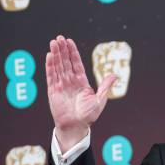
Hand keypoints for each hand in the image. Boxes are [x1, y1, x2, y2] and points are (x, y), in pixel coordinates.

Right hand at [45, 35, 116, 149]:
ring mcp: (61, 85)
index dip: (73, 53)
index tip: (69, 41)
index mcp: (82, 83)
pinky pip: (51, 76)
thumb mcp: (100, 99)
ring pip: (58, 66)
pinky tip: (49, 56)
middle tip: (59, 37)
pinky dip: (50, 66)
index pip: (76, 64)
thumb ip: (105, 86)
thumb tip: (115, 75)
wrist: (77, 127)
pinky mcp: (53, 91)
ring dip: (56, 54)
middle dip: (63, 50)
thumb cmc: (89, 115)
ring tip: (53, 42)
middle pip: (66, 62)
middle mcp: (71, 82)